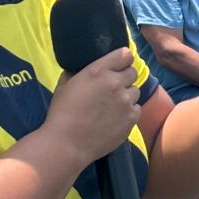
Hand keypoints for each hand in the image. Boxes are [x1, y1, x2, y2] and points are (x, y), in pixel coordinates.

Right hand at [45, 47, 140, 168]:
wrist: (66, 144)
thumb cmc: (61, 114)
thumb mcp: (64, 85)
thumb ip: (76, 72)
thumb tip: (80, 67)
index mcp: (98, 71)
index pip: (125, 54)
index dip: (123, 59)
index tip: (119, 65)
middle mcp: (115, 83)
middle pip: (132, 72)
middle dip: (124, 78)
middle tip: (113, 88)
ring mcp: (125, 101)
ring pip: (135, 91)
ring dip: (127, 95)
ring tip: (113, 106)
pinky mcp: (131, 118)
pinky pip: (137, 109)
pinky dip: (129, 112)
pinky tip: (116, 118)